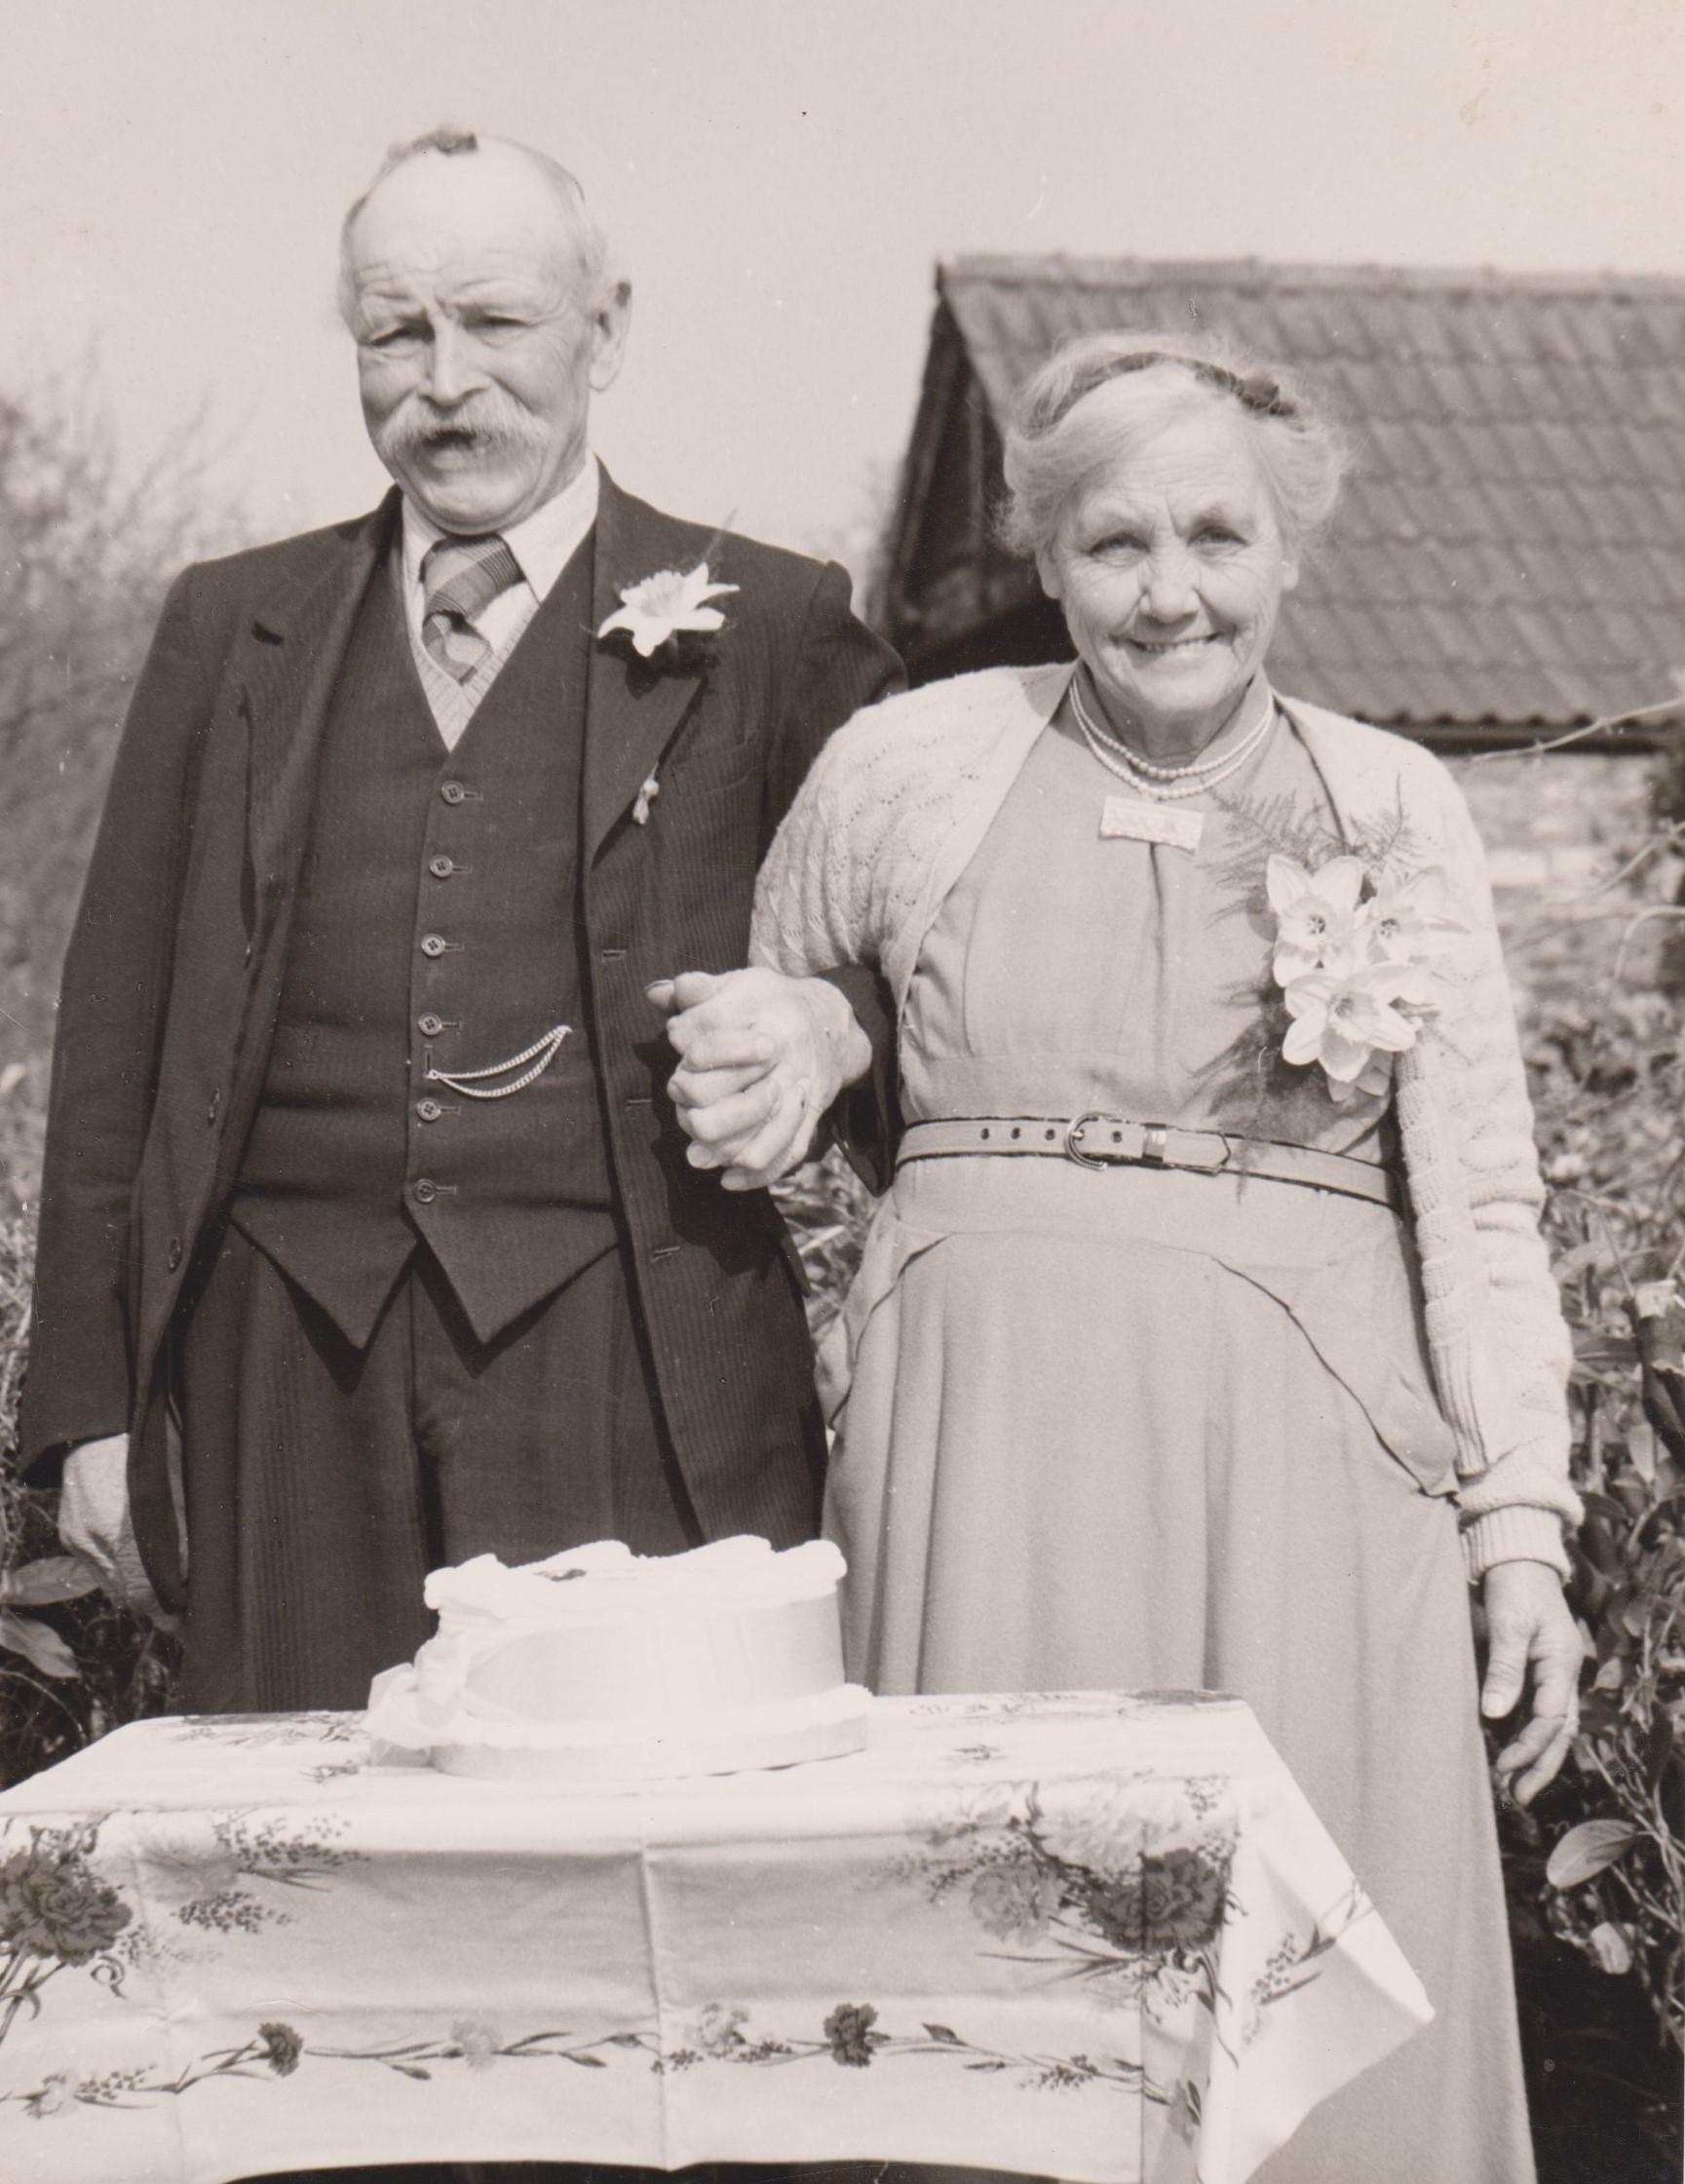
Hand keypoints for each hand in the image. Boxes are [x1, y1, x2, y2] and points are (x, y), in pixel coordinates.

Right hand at [58, 1435, 170, 1624]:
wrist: (102, 1426)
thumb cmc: (151, 1447)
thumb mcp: (178, 1489)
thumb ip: (183, 1536)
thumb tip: (190, 1577)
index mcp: (124, 1528)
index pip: (146, 1593)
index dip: (169, 1613)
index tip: (189, 1622)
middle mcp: (94, 1540)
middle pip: (127, 1595)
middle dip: (156, 1605)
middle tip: (184, 1608)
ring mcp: (77, 1539)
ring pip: (111, 1584)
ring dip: (137, 1590)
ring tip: (166, 1589)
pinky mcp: (70, 1534)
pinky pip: (97, 1568)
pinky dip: (119, 1573)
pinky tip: (139, 1567)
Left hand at [651, 968, 871, 1190]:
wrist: (829, 1023)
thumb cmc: (771, 1004)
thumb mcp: (739, 984)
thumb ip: (697, 989)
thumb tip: (655, 993)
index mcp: (769, 1019)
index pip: (717, 1035)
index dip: (691, 1046)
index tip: (676, 1040)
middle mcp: (789, 1058)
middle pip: (746, 1095)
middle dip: (704, 1104)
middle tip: (679, 1103)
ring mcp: (801, 1090)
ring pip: (768, 1130)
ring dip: (728, 1148)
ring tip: (697, 1156)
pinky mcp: (810, 1115)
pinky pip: (789, 1150)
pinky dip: (760, 1173)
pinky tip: (729, 1179)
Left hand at [1481, 1559, 1582, 1804]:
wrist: (1517, 1554)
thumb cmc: (1513, 1584)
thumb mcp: (1508, 1623)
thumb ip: (1504, 1668)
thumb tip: (1494, 1714)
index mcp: (1562, 1664)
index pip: (1551, 1719)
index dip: (1528, 1746)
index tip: (1504, 1767)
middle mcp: (1563, 1672)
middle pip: (1561, 1731)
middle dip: (1542, 1765)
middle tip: (1519, 1797)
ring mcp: (1553, 1671)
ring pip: (1554, 1724)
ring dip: (1538, 1755)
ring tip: (1516, 1785)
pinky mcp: (1537, 1667)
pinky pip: (1540, 1709)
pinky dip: (1529, 1733)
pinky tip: (1512, 1750)